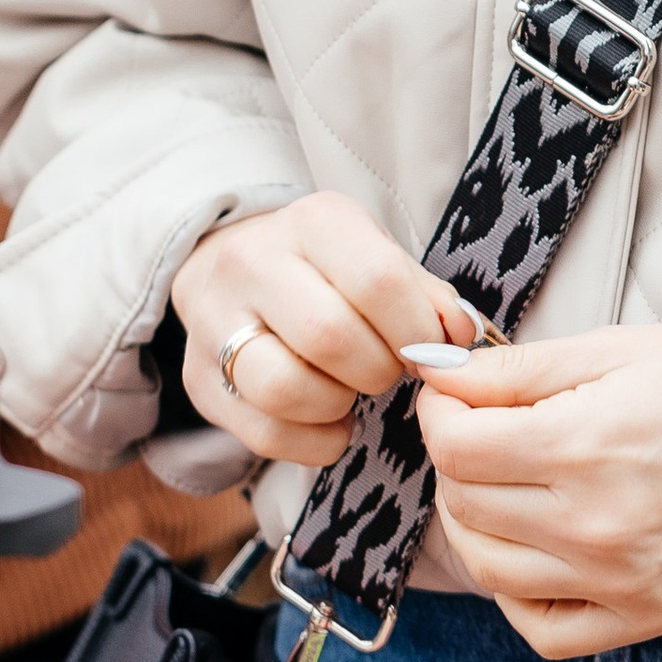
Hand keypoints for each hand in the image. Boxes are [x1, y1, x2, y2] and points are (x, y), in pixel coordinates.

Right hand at [169, 193, 472, 466]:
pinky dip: (315, 439)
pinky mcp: (200, 380)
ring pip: (285, 389)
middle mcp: (253, 263)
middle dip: (379, 369)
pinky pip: (266, 433)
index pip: (377, 280)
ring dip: (339, 404)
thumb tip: (461, 336)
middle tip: (389, 368)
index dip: (417, 330)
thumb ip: (426, 294)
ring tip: (351, 388)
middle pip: (331, 337)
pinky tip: (329, 417)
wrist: (229, 264)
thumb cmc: (324, 267)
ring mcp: (216, 322)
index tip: (430, 350)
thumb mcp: (377, 255)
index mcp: (313, 222)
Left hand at [419, 319, 661, 658]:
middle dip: (457, 458)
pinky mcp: (648, 615)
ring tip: (508, 479)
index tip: (458, 393)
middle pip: (463, 505)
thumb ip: (513, 369)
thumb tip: (433, 374)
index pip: (454, 447)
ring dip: (476, 521)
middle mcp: (598, 527)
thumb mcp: (615, 346)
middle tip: (487, 425)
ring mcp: (623, 582)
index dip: (441, 410)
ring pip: (488, 569)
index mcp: (586, 446)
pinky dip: (518, 594)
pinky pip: (543, 631)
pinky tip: (535, 546)